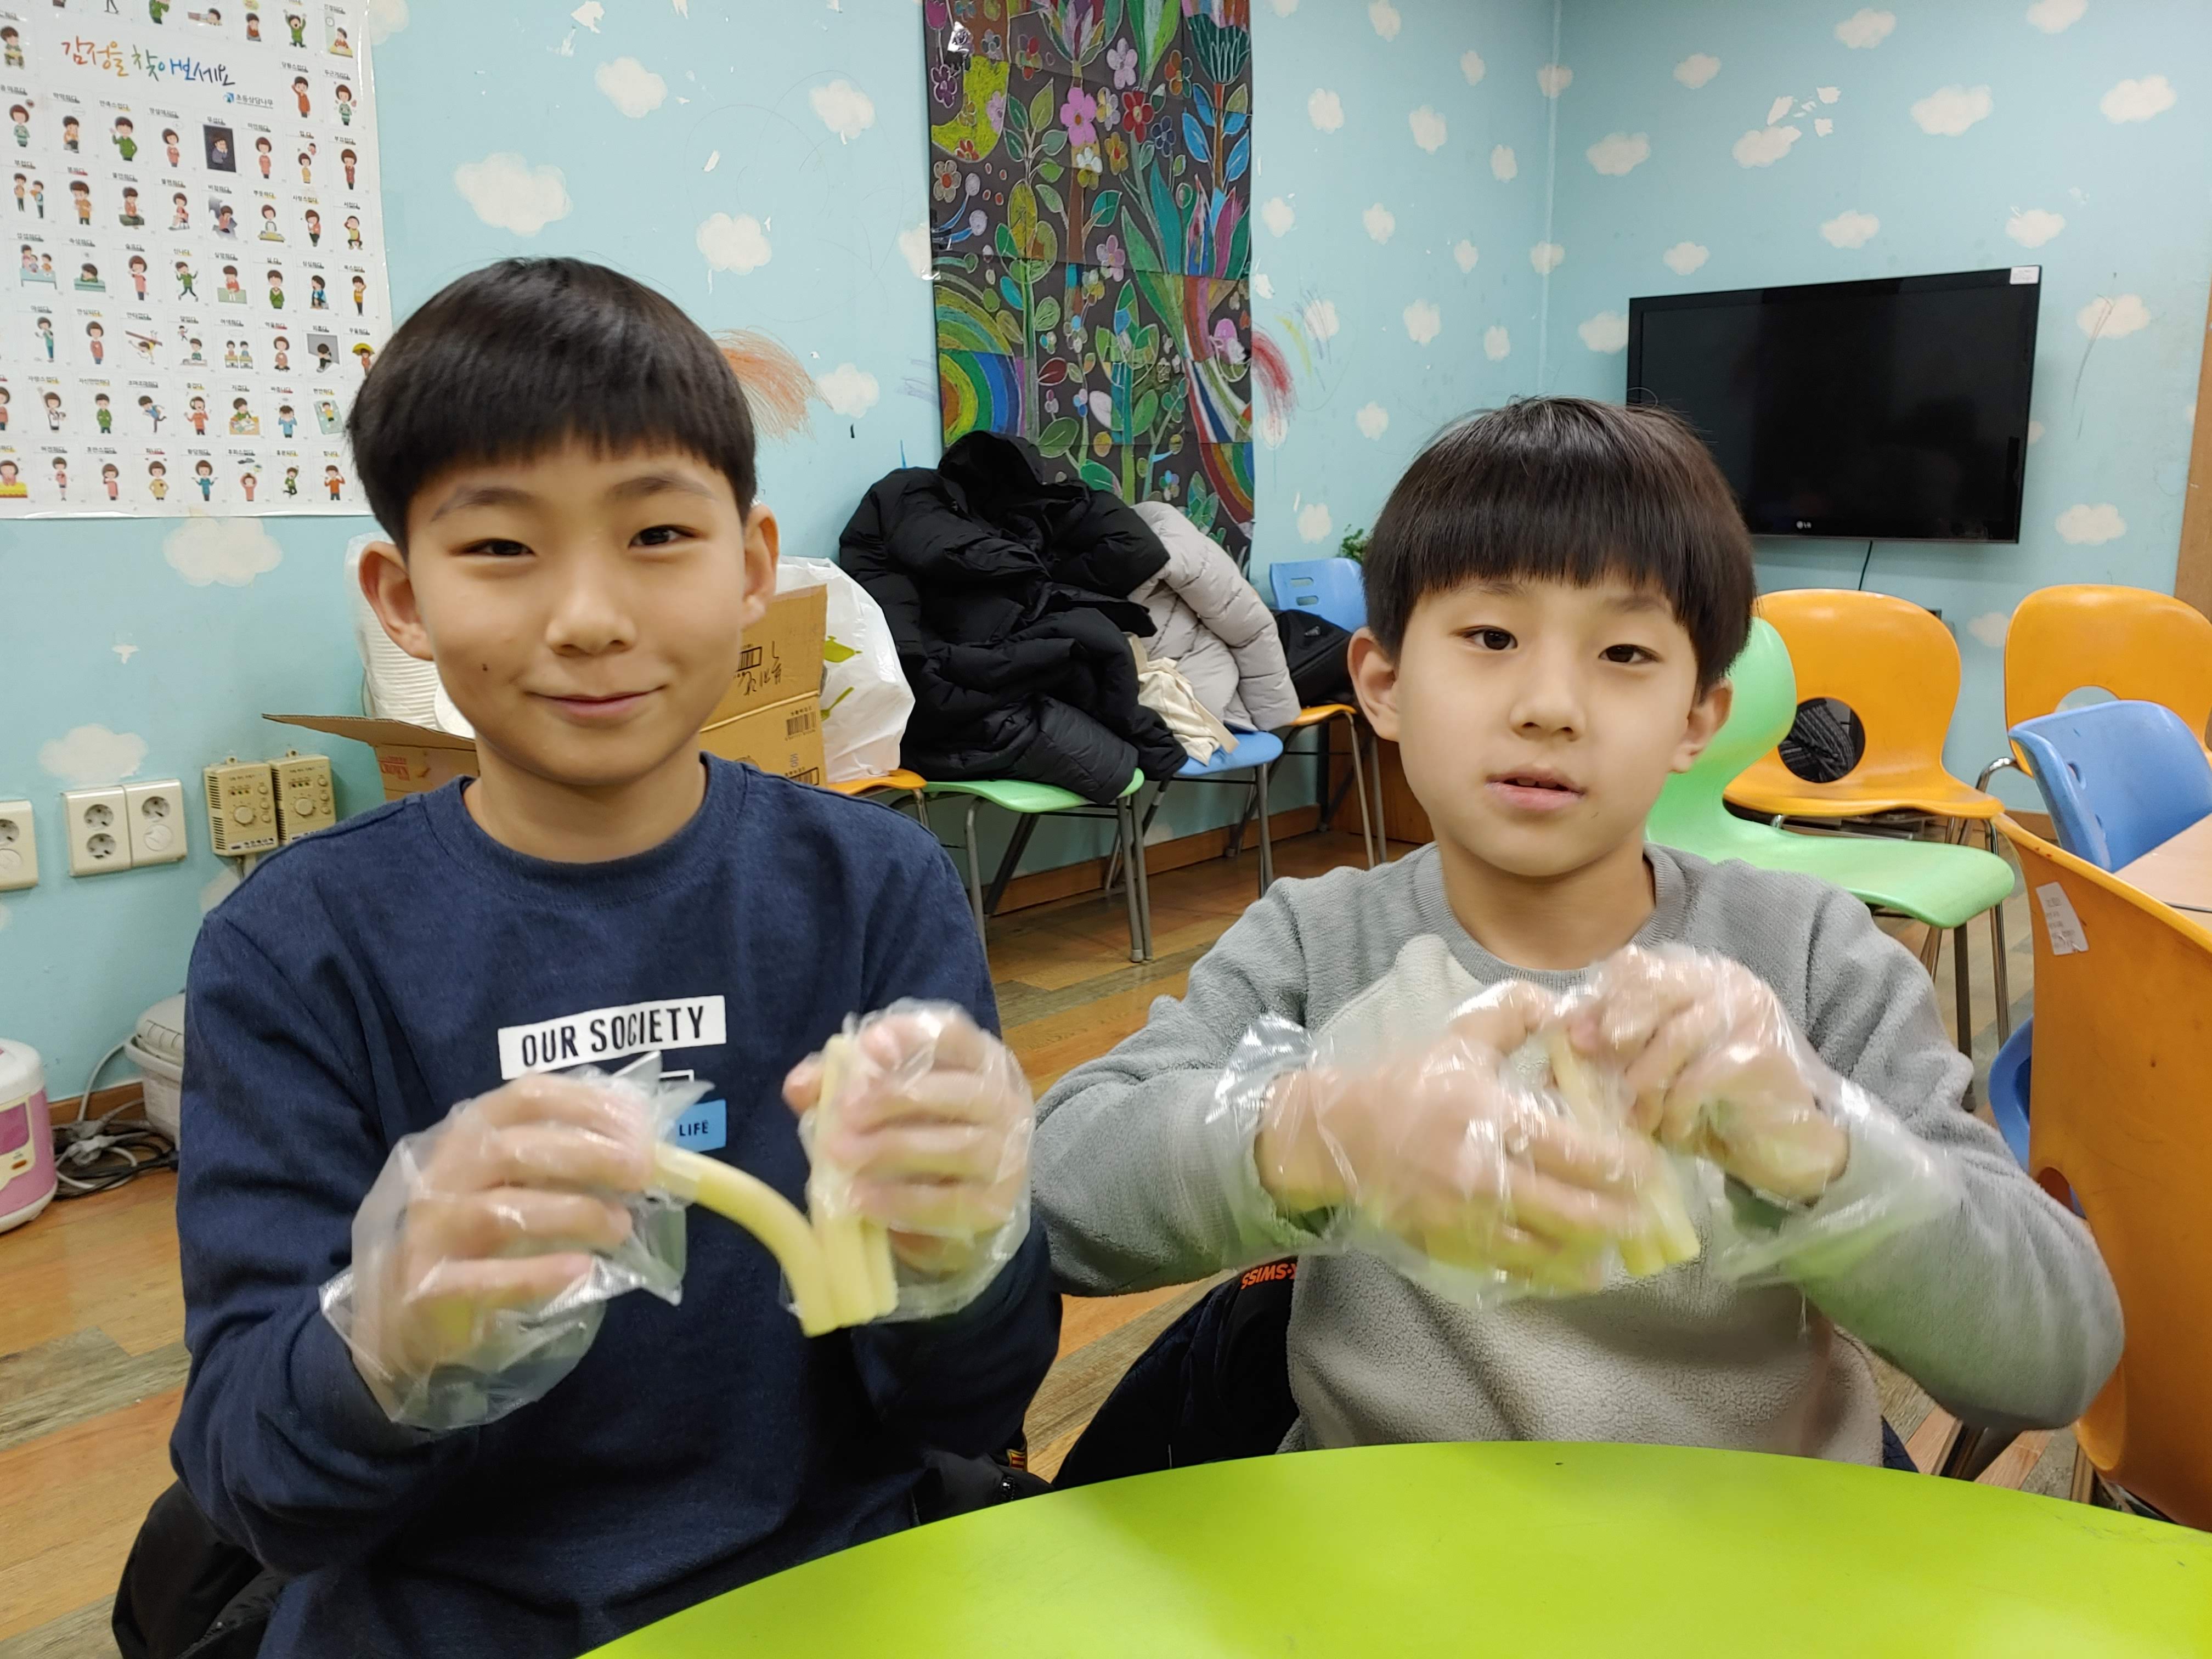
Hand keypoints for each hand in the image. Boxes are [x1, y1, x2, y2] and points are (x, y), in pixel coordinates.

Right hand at [347, 1076, 653, 1394]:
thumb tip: (645, 1144)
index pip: (527, 1095)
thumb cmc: (475, 1232)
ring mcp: (432, 1231)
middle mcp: (445, 1173)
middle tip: (642, 1173)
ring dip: (574, 1213)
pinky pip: (487, 1279)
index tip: (639, 1126)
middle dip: (590, 1155)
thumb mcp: (512, 1181)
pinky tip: (580, 1269)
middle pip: (518, 1149)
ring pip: (504, 1211)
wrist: (403, 1310)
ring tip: (621, 1226)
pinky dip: (538, 1273)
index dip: (587, 1104)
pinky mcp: (431, 1288)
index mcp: (470, 1134)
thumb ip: (564, 1158)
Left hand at [784, 1006, 1031, 1276]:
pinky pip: (951, 1201)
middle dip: (894, 1099)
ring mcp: (1006, 1153)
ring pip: (958, 1146)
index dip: (911, 1037)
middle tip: (844, 1115)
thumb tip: (800, 1086)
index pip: (953, 1035)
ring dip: (893, 1149)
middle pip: (956, 1090)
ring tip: (842, 1158)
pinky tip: (862, 1200)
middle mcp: (1003, 1100)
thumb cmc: (919, 1133)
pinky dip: (902, 1201)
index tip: (866, 1048)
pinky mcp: (995, 1205)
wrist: (963, 1203)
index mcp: (978, 1060)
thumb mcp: (880, 1100)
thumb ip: (839, 1084)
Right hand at [1257, 983, 1658, 1293]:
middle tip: (1646, 1214)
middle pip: (1569, 1209)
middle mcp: (1480, 1172)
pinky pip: (1509, 1268)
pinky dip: (1546, 1273)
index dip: (1620, 1164)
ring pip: (1544, 1249)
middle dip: (1618, 1216)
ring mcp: (1463, 1216)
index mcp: (1488, 1115)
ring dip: (1589, 1253)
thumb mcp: (1459, 1039)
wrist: (1339, 1136)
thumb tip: (1565, 1008)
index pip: (1572, 1149)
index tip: (1647, 1164)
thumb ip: (1515, 1015)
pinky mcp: (1447, 1244)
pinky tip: (1572, 1271)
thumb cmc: (1409, 1084)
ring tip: (1617, 1250)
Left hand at [1562, 946, 1847, 1202]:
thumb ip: (1619, 1048)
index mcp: (1694, 976)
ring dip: (1646, 1086)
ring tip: (1641, 1119)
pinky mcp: (1761, 1053)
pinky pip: (1699, 1078)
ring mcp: (1748, 1013)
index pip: (1635, 966)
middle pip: (1653, 988)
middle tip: (1604, 1074)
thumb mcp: (1657, 1069)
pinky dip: (1677, 1110)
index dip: (1599, 1001)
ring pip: (1673, 1037)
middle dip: (1617, 1033)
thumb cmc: (1712, 1105)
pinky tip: (1677, 1131)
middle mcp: (1724, 983)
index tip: (1575, 1042)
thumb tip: (1563, 1043)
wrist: (1788, 1145)